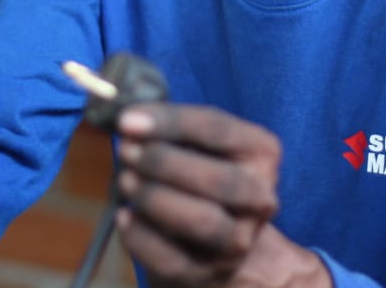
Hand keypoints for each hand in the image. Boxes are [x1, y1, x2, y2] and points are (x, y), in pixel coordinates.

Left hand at [115, 104, 329, 287]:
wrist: (215, 240)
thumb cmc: (198, 173)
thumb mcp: (195, 142)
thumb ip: (166, 124)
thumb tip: (123, 112)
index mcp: (262, 153)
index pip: (217, 130)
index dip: (170, 122)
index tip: (126, 119)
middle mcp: (261, 198)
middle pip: (220, 180)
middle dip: (165, 163)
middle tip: (126, 151)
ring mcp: (239, 241)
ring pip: (203, 221)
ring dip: (156, 197)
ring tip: (126, 180)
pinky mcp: (209, 273)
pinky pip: (173, 259)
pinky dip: (142, 237)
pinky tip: (124, 217)